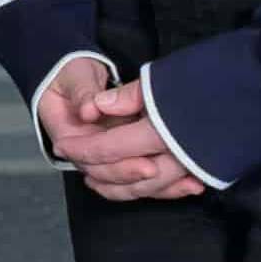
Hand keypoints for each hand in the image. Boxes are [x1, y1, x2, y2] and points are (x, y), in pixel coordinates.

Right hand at [32, 52, 205, 201]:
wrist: (72, 76)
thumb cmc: (72, 75)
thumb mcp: (76, 75)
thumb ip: (84, 91)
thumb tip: (89, 109)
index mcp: (70, 136)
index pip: (93, 162)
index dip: (120, 166)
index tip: (145, 165)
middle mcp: (89, 153)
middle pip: (114, 179)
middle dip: (142, 179)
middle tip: (166, 172)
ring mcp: (109, 157)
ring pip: (132, 185)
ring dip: (160, 187)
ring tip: (188, 183)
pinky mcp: (127, 157)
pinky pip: (145, 180)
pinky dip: (168, 185)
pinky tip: (190, 184)